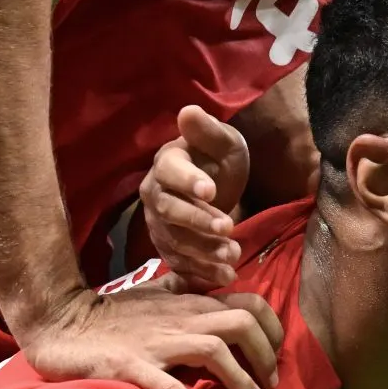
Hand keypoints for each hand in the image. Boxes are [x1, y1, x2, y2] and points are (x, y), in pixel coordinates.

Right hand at [17, 277, 282, 388]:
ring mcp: (156, 341)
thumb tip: (210, 287)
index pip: (247, 302)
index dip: (272, 327)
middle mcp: (180, 318)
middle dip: (267, 353)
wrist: (59, 322)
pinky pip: (169, 386)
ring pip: (215, 348)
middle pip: (242, 322)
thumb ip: (182, 289)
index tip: (275, 356)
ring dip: (243, 378)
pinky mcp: (131, 365)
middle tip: (272, 384)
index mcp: (188, 303)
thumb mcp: (152, 294)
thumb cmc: (108, 313)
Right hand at [139, 106, 252, 288]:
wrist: (214, 186)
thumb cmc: (217, 158)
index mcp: (167, 162)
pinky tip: (224, 277)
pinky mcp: (167, 246)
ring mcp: (158, 223)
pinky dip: (200, 272)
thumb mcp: (222, 141)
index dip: (188, 181)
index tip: (211, 190)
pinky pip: (179, 262)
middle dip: (198, 221)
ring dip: (203, 251)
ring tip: (233, 256)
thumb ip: (207, 130)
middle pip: (170, 210)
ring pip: (174, 240)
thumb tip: (188, 111)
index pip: (171, 171)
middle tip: (228, 228)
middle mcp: (155, 193)